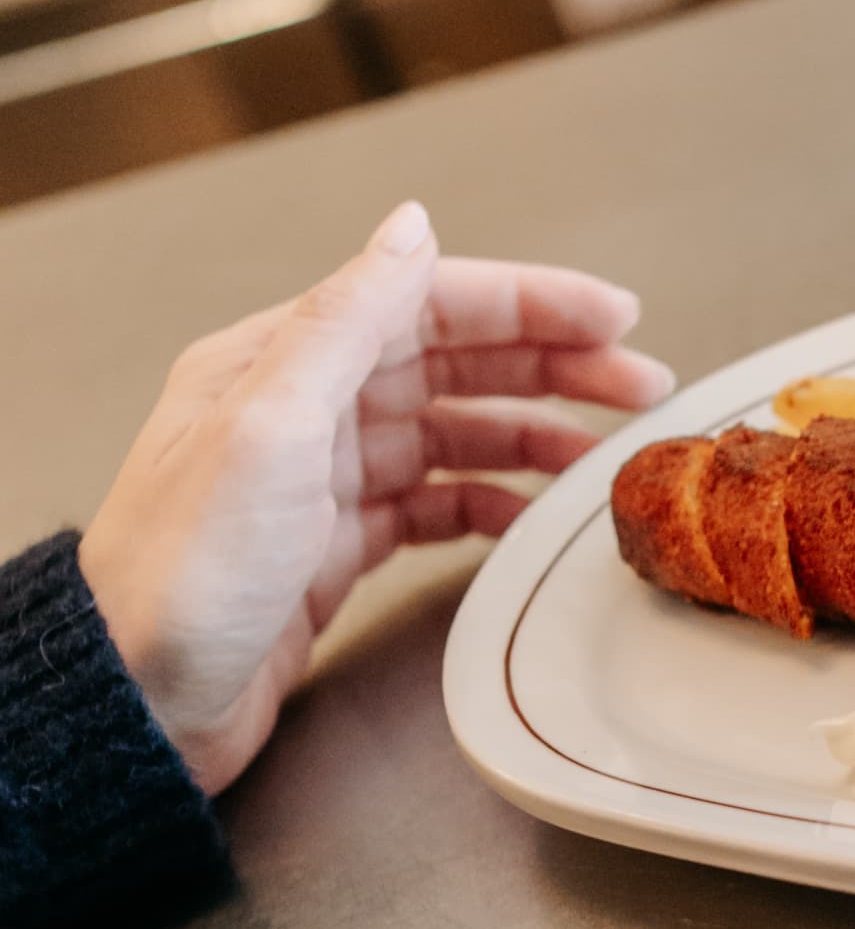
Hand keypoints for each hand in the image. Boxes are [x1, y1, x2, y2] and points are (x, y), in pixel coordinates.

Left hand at [79, 199, 672, 793]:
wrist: (140, 701)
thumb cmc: (183, 572)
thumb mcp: (271, 424)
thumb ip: (347, 320)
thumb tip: (411, 228)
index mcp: (280, 361)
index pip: (427, 304)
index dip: (529, 304)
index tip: (613, 315)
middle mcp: (302, 412)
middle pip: (452, 366)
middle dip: (553, 366)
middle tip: (639, 383)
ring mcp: (320, 484)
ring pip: (452, 437)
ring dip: (533, 436)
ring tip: (603, 453)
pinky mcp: (333, 551)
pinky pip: (433, 508)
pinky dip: (489, 504)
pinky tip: (529, 515)